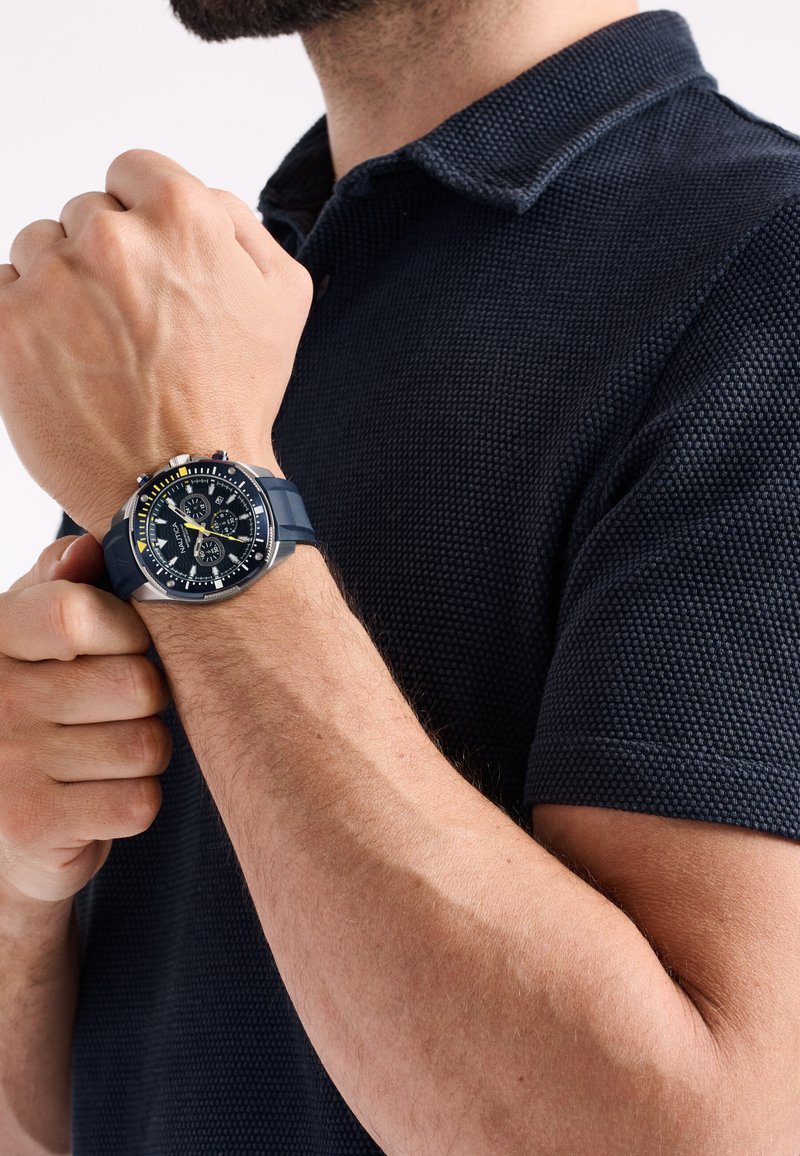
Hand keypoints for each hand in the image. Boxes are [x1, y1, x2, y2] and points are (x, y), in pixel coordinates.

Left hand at [0, 150, 311, 538]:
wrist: (185, 484)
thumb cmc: (234, 397)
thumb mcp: (283, 298)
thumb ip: (241, 224)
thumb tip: (200, 195)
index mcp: (182, 215)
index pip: (131, 170)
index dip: (141, 218)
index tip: (149, 265)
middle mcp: (113, 236)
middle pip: (84, 212)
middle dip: (104, 258)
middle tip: (132, 325)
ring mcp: (54, 280)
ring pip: (37, 248)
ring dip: (61, 286)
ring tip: (98, 349)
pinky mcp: (8, 326)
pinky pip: (0, 288)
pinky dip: (24, 319)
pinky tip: (62, 360)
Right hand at [0, 534, 172, 903]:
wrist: (0, 825)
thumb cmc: (31, 710)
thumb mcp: (30, 635)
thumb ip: (60, 585)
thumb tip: (88, 548)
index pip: (77, 613)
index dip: (128, 629)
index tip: (126, 644)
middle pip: (135, 684)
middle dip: (147, 701)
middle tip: (117, 711)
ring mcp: (7, 765)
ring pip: (146, 745)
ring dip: (146, 753)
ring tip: (107, 753)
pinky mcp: (33, 824)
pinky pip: (138, 801)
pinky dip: (134, 802)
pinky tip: (99, 796)